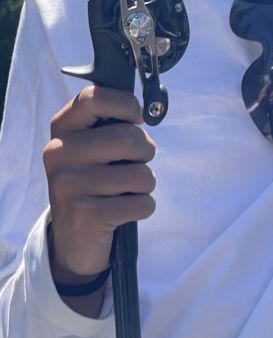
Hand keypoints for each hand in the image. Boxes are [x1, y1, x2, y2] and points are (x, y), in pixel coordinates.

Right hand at [43, 86, 156, 281]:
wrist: (73, 240)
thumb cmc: (94, 182)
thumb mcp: (92, 148)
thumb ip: (112, 125)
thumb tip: (149, 111)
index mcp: (62, 130)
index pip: (94, 97)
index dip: (126, 104)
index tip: (139, 118)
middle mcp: (59, 154)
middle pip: (129, 137)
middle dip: (145, 152)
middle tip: (136, 163)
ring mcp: (70, 186)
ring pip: (141, 174)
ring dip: (145, 184)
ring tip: (126, 191)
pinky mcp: (86, 216)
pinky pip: (142, 203)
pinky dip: (144, 208)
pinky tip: (124, 212)